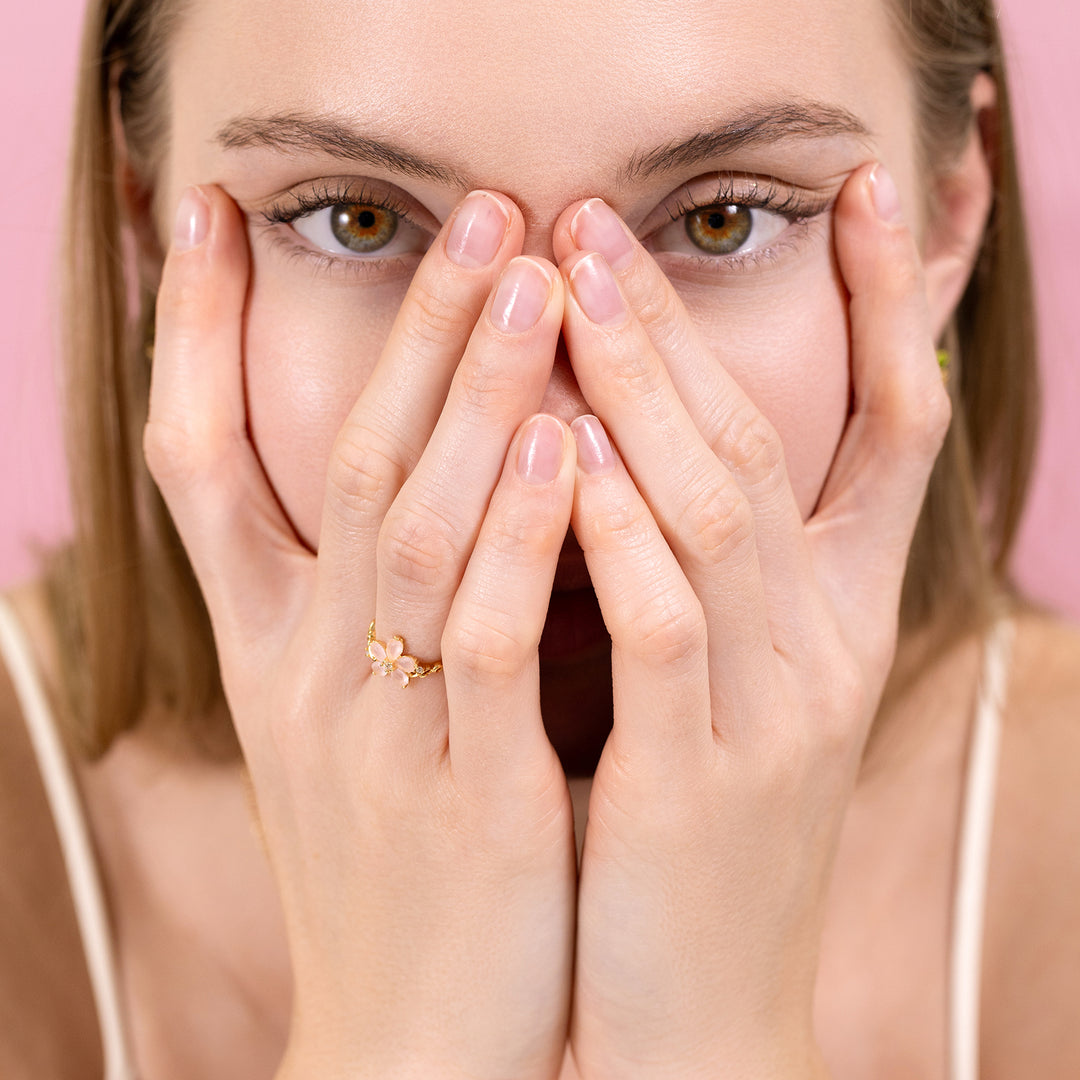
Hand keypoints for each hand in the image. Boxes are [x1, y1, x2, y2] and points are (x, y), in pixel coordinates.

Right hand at [146, 185, 577, 1078]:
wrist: (419, 1043)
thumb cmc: (402, 861)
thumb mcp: (354, 726)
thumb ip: (371, 605)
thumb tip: (420, 471)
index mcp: (268, 651)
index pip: (193, 461)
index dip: (188, 334)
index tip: (204, 219)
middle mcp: (304, 673)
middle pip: (339, 460)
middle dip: (407, 330)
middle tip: (477, 211)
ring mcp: (381, 732)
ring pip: (412, 529)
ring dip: (468, 398)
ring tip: (528, 280)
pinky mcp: (467, 796)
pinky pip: (485, 643)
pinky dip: (515, 539)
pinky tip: (551, 447)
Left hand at [551, 165, 949, 1077]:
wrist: (686, 1005)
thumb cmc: (686, 821)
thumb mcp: (725, 679)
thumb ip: (702, 563)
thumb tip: (632, 430)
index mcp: (841, 614)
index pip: (898, 427)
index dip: (892, 304)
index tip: (860, 191)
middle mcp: (828, 644)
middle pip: (774, 441)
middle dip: (689, 325)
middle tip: (603, 223)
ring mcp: (772, 710)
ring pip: (723, 512)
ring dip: (647, 392)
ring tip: (577, 286)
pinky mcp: (699, 779)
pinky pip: (662, 624)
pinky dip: (615, 532)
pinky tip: (561, 450)